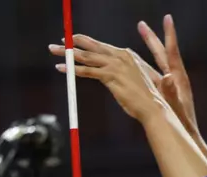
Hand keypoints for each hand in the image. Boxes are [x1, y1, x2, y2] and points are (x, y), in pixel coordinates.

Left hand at [50, 34, 169, 125]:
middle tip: (58, 43)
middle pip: (91, 47)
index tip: (72, 40)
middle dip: (73, 43)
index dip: (85, 42)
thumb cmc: (145, 97)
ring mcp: (115, 65)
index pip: (101, 46)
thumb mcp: (133, 79)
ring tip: (54, 51)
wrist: (152, 106)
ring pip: (86, 56)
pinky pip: (87, 71)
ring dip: (68, 53)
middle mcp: (120, 56)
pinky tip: (62, 68)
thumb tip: (108, 73)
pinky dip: (73, 69)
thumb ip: (121, 72)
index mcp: (127, 54)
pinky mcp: (110, 76)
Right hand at [137, 15, 197, 132]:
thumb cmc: (182, 124)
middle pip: (160, 53)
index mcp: (178, 78)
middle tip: (141, 24)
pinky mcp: (162, 91)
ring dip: (145, 49)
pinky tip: (133, 62)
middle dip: (151, 38)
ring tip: (138, 35)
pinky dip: (141, 66)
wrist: (186, 135)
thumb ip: (170, 92)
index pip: (172, 51)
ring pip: (153, 62)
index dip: (169, 35)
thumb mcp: (176, 107)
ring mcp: (167, 84)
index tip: (167, 18)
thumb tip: (166, 77)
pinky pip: (149, 75)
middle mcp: (172, 77)